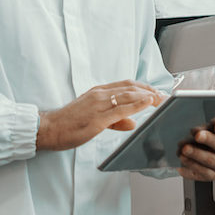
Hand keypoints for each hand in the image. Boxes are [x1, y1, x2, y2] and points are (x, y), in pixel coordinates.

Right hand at [37, 81, 163, 151]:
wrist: (49, 128)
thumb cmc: (68, 124)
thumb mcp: (93, 119)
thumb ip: (115, 121)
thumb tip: (132, 123)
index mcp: (98, 92)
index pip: (126, 85)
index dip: (144, 87)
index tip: (157, 92)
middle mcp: (99, 94)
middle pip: (131, 87)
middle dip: (150, 91)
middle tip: (165, 96)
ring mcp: (98, 105)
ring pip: (128, 95)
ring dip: (148, 96)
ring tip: (162, 98)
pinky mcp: (98, 118)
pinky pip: (121, 109)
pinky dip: (137, 104)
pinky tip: (148, 102)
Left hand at [177, 111, 214, 182]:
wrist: (193, 143)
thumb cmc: (205, 130)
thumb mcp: (211, 117)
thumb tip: (214, 122)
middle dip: (210, 140)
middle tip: (197, 135)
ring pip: (213, 162)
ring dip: (198, 155)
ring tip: (184, 149)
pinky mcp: (211, 174)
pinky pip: (204, 175)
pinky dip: (191, 171)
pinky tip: (180, 166)